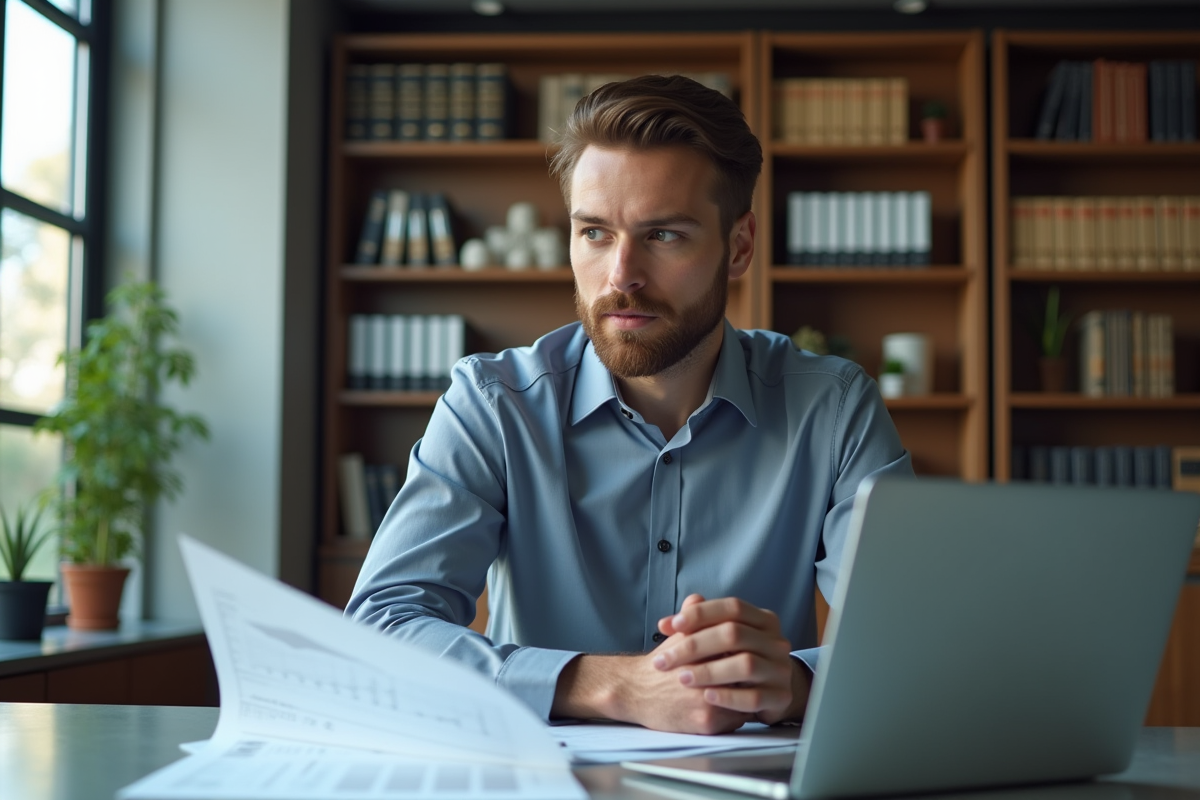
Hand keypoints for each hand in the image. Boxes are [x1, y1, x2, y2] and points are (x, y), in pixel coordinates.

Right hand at [551, 596, 753, 733]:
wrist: (634, 691)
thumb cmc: (661, 664)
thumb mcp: (676, 635)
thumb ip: (693, 616)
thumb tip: (699, 598)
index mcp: (704, 651)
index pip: (742, 651)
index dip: (747, 652)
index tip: (747, 654)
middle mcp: (708, 676)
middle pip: (747, 674)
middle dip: (751, 674)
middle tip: (754, 672)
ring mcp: (708, 701)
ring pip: (746, 699)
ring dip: (747, 695)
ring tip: (744, 689)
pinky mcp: (707, 722)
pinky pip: (737, 719)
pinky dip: (737, 713)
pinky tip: (731, 706)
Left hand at [654, 593, 809, 724]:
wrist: (771, 691)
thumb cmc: (737, 660)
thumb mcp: (720, 640)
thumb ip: (696, 627)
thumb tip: (666, 623)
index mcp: (763, 620)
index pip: (733, 607)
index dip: (701, 613)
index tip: (672, 625)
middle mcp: (777, 641)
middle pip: (734, 634)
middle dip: (694, 645)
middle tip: (665, 659)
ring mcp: (781, 669)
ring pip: (745, 665)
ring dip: (709, 671)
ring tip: (682, 678)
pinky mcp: (782, 697)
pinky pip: (754, 698)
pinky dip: (728, 697)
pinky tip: (706, 697)